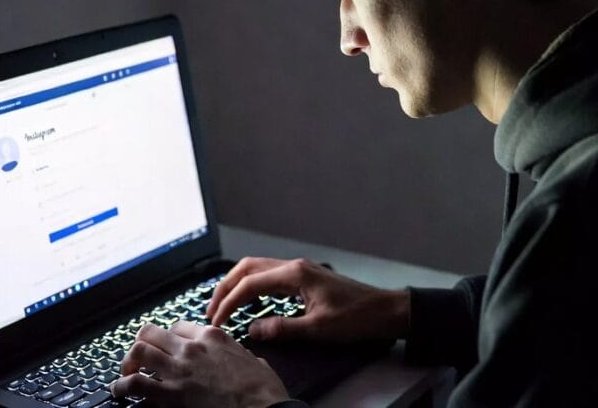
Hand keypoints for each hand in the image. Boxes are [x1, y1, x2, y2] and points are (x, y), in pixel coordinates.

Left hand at [113, 320, 288, 407]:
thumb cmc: (263, 391)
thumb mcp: (255, 362)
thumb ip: (242, 355)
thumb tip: (245, 358)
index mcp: (213, 337)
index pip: (179, 327)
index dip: (169, 339)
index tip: (166, 349)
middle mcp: (192, 348)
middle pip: (152, 331)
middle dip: (142, 343)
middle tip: (139, 358)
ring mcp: (180, 369)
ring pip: (140, 349)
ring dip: (128, 361)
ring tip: (125, 372)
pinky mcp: (170, 394)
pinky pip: (135, 383)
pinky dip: (122, 386)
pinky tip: (120, 391)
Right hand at [206, 257, 409, 342]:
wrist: (385, 310)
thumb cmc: (357, 317)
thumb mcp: (318, 329)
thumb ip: (282, 329)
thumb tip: (252, 331)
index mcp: (295, 274)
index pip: (249, 284)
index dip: (228, 303)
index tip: (216, 321)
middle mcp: (294, 266)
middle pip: (247, 268)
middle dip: (225, 287)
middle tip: (211, 311)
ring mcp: (300, 270)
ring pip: (258, 270)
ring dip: (237, 285)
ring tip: (223, 306)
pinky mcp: (305, 278)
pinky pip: (270, 276)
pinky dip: (253, 287)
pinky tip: (249, 302)